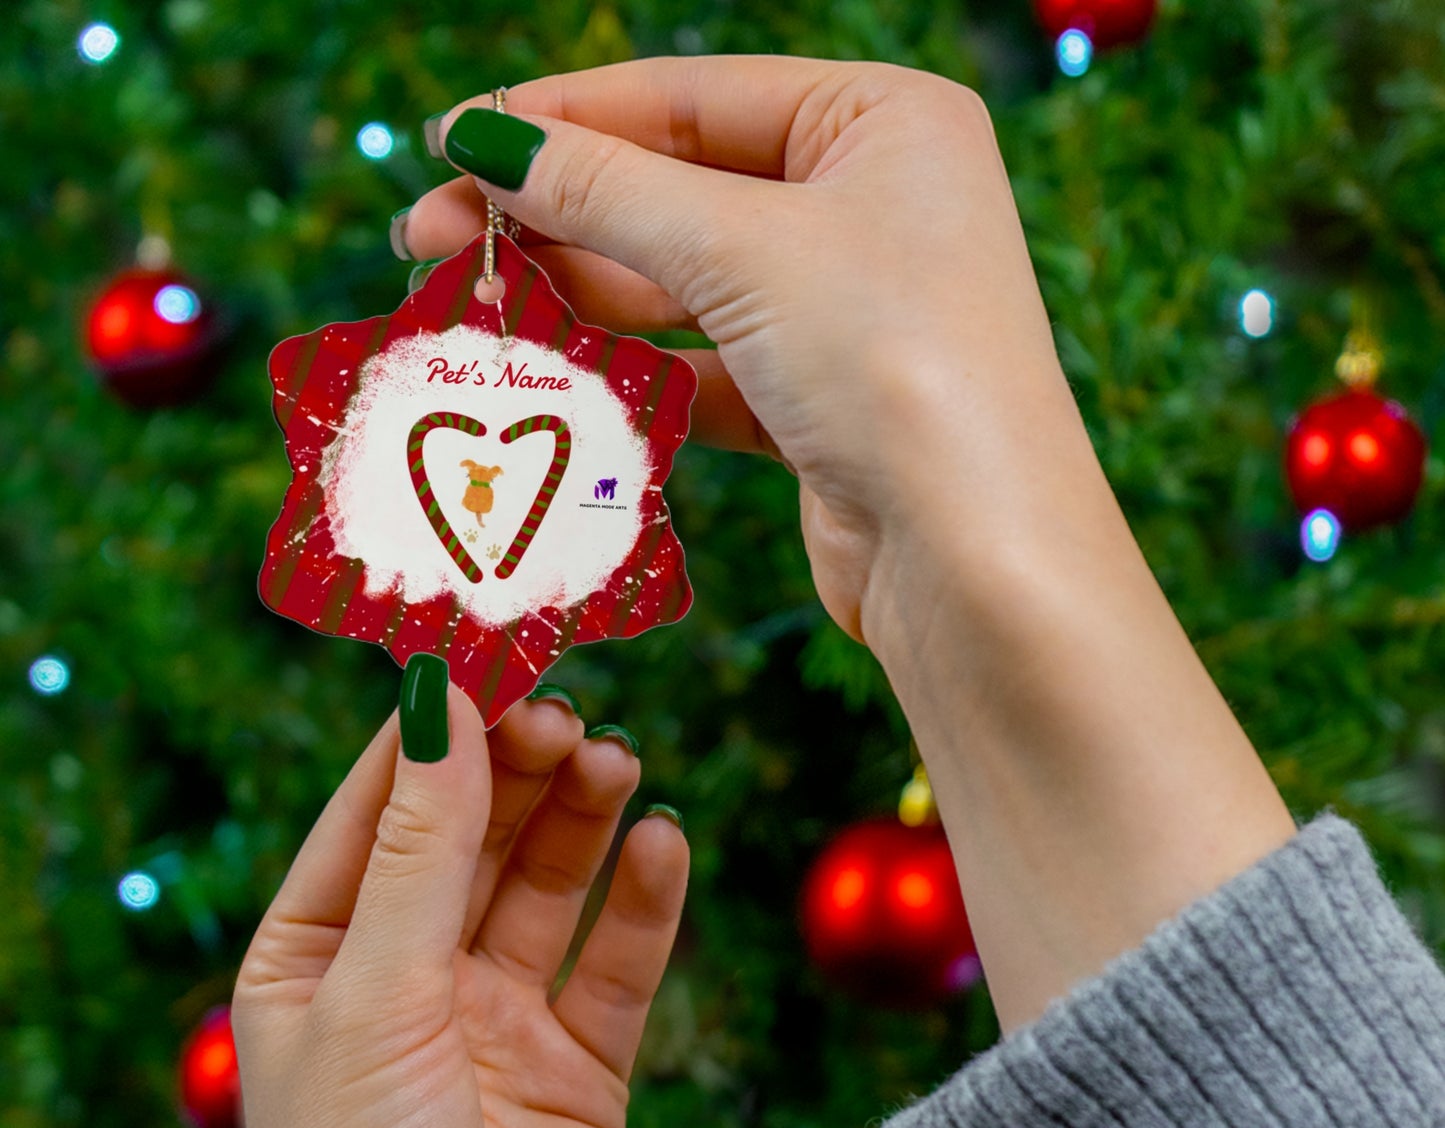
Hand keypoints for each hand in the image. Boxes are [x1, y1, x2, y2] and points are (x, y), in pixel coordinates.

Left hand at [233, 685, 687, 1127]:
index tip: (490, 646)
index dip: (435, 727)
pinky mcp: (579, 1067)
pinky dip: (644, 901)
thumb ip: (421, 850)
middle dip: (518, 766)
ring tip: (617, 761)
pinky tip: (664, 844)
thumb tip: (441, 700)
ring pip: (549, 884)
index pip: (380, 807)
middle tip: (569, 707)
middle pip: (473, 834)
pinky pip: (617, 961)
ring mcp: (497, 1021)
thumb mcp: (377, 999)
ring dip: (582, 818)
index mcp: (319, 957)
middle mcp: (408, 978)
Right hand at [401, 57, 1094, 641]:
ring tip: (468, 305)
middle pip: (676, 190)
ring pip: (682, 285)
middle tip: (428, 236)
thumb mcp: (742, 249)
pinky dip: (631, 373)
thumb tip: (484, 138)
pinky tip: (550, 375)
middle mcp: (870, 206)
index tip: (450, 141)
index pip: (690, 97)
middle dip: (552, 213)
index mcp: (882, 121)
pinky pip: (703, 368)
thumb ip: (606, 190)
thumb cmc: (893, 365)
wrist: (974, 559)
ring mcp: (845, 310)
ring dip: (577, 295)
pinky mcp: (819, 405)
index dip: (561, 118)